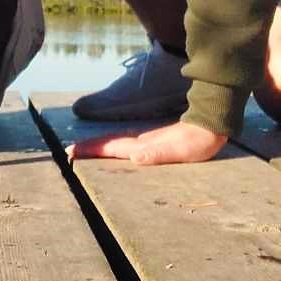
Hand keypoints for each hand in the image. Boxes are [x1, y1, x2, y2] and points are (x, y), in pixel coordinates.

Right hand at [66, 121, 225, 164]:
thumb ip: (159, 153)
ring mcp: (147, 141)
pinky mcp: (154, 142)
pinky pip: (127, 144)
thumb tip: (135, 157)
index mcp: (143, 145)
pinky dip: (114, 146)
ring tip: (84, 151)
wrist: (211, 124)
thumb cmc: (197, 141)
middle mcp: (141, 142)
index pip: (111, 147)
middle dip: (88, 148)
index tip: (71, 152)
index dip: (91, 150)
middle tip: (70, 152)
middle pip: (109, 144)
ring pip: (117, 143)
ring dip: (99, 147)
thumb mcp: (181, 150)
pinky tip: (113, 149)